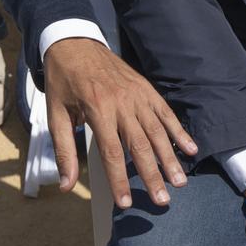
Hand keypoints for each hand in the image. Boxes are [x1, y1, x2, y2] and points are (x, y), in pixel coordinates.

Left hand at [42, 37, 196, 208]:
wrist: (74, 42)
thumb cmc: (63, 81)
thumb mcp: (55, 115)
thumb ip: (64, 151)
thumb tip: (65, 185)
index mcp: (98, 109)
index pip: (112, 152)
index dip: (120, 180)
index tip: (127, 203)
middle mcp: (122, 102)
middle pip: (141, 145)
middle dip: (152, 175)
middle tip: (162, 201)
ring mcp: (137, 94)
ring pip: (157, 131)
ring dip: (170, 158)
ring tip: (178, 182)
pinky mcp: (146, 89)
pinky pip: (165, 112)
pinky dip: (179, 131)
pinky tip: (190, 149)